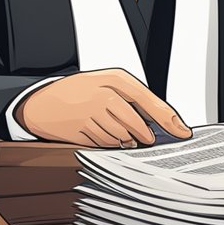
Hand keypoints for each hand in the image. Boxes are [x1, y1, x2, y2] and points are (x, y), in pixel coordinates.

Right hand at [15, 69, 192, 147]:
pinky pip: (104, 145)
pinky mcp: (79, 131)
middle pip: (137, 126)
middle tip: (145, 137)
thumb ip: (134, 98)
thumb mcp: (107, 83)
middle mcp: (102, 95)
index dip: (169, 120)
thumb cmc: (79, 91)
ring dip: (125, 141)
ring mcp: (89, 114)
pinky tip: (102, 134)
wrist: (41, 102)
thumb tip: (160, 122)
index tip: (182, 132)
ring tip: (118, 131)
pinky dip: (108, 144)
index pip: (150, 102)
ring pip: (122, 138)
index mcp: (114, 79)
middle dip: (143, 135)